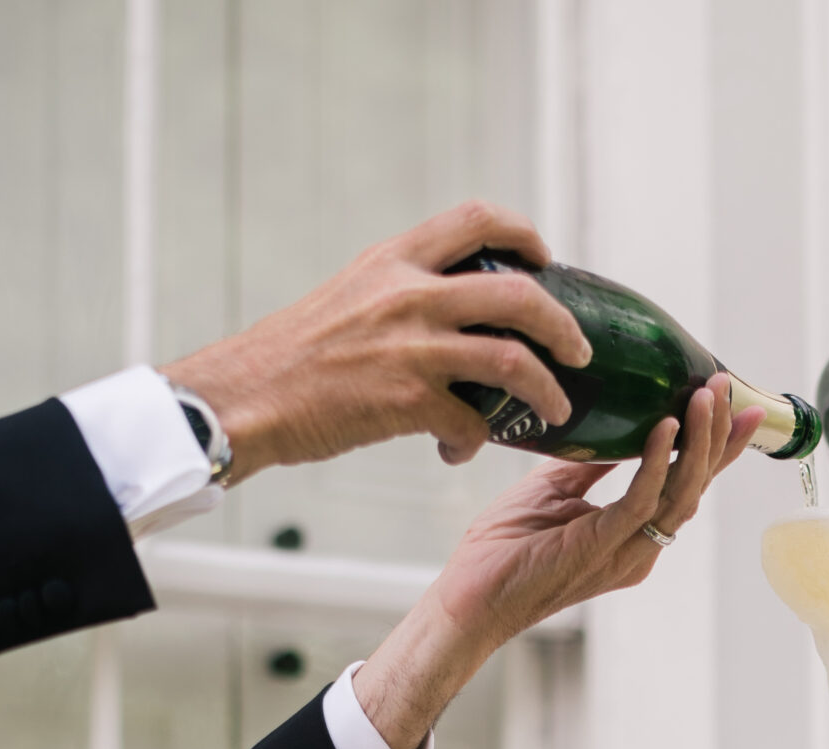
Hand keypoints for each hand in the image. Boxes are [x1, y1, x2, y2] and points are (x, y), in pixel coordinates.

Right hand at [159, 201, 592, 478]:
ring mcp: (411, 347)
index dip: (524, 233)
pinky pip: (471, 423)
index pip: (477, 218)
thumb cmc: (294, 356)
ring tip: (557, 409)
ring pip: (513, 359)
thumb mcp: (350, 296)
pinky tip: (461, 450)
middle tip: (581, 350)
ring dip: (547, 390)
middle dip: (562, 324)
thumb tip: (451, 311)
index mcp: (395, 260)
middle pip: (518, 292)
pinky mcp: (406, 401)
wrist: (247, 396)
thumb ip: (401, 293)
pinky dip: (475, 442)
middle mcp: (409, 294)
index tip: (545, 257)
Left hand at [353, 376, 758, 748]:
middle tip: (724, 387)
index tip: (733, 406)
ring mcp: (624, 553)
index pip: (685, 487)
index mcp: (632, 537)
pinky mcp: (600, 548)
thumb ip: (587, 463)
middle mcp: (639, 549)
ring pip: (679, 495)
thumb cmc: (505, 549)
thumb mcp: (552, 489)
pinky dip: (655, 462)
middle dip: (716, 438)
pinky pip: (641, 502)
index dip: (713, 449)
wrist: (472, 597)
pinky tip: (663, 426)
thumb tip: (612, 423)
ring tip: (702, 398)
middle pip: (695, 489)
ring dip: (696, 443)